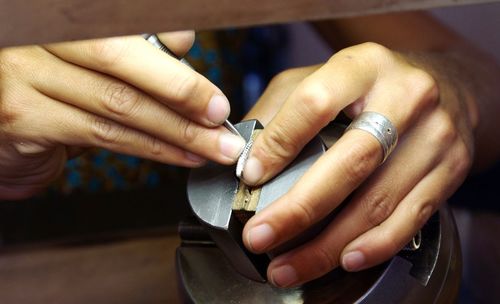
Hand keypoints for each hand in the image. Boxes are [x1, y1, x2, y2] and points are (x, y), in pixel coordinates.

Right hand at [0, 32, 244, 199]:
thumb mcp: (91, 60)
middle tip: (219, 116)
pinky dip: (152, 148)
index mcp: (62, 16)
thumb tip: (182, 41)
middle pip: (121, 60)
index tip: (210, 85)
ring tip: (212, 145)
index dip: (172, 49)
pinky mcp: (24, 117)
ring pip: (119, 104)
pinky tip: (181, 155)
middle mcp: (37, 35)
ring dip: (176, 129)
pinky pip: (104, 134)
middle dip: (182, 92)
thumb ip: (133, 50)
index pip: (124, 25)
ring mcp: (25, 74)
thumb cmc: (54, 87)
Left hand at [241, 42, 475, 286]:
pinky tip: (343, 259)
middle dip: (299, 209)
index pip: (315, 104)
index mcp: (363, 67)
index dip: (279, 144)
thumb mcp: (320, 77)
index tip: (251, 176)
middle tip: (259, 236)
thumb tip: (241, 156)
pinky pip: (411, 217)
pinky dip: (374, 245)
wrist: (444, 85)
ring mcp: (434, 135)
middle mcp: (405, 96)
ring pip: (378, 200)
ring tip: (289, 266)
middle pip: (350, 162)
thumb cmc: (368, 87)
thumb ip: (279, 110)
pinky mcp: (450, 169)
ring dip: (327, 244)